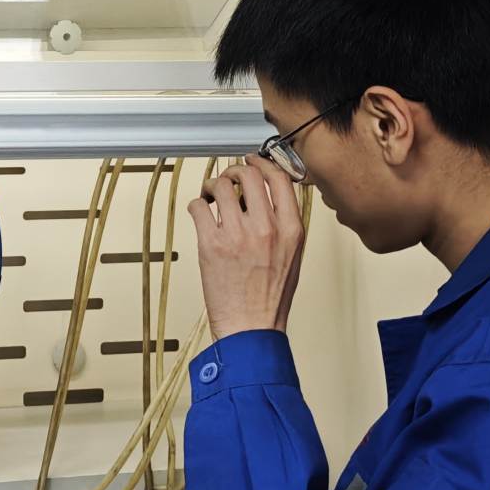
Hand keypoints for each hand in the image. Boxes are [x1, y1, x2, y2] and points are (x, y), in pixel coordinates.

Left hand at [186, 156, 306, 338]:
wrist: (252, 327)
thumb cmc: (271, 296)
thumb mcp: (292, 255)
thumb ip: (284, 223)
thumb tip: (265, 194)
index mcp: (290, 229)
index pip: (279, 178)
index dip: (262, 163)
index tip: (252, 161)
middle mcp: (266, 228)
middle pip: (248, 174)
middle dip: (234, 170)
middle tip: (227, 178)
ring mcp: (237, 235)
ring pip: (220, 186)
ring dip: (212, 186)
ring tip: (211, 197)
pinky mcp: (211, 245)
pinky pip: (198, 207)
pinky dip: (197, 205)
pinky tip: (201, 213)